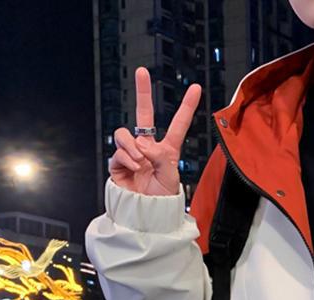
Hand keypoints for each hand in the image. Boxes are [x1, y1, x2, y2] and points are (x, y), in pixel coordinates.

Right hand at [108, 66, 201, 196]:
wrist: (145, 214)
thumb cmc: (162, 199)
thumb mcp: (170, 177)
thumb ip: (162, 157)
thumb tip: (143, 144)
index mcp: (167, 150)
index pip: (178, 125)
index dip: (186, 107)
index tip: (196, 88)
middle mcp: (148, 148)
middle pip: (144, 114)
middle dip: (142, 92)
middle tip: (142, 71)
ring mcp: (131, 153)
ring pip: (125, 134)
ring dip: (134, 147)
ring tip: (141, 163)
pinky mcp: (117, 163)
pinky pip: (119, 151)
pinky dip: (127, 159)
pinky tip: (134, 168)